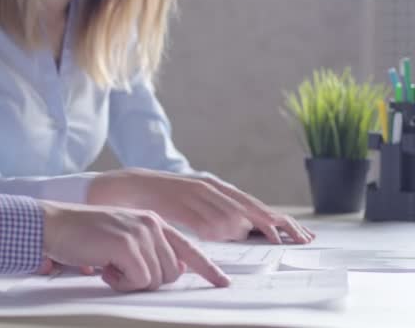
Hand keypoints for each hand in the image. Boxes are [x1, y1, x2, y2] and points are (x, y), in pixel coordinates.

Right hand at [40, 200, 230, 291]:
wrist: (56, 224)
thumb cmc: (85, 235)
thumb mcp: (123, 238)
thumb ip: (148, 250)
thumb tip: (171, 271)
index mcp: (153, 222)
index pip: (188, 248)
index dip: (207, 268)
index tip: (222, 283)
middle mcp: (152, 224)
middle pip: (172, 273)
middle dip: (147, 281)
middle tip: (120, 271)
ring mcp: (141, 232)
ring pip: (157, 279)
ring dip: (131, 282)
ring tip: (109, 265)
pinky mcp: (128, 244)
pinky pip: (140, 280)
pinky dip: (121, 282)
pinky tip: (104, 267)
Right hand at [87, 168, 314, 243]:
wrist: (124, 186)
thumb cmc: (159, 200)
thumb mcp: (190, 205)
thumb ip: (211, 215)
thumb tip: (234, 230)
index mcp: (212, 188)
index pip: (250, 204)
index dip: (276, 219)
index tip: (298, 233)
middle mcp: (206, 187)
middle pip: (247, 206)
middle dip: (275, 223)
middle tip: (298, 237)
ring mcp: (191, 192)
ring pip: (227, 210)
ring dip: (247, 227)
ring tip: (266, 235)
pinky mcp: (176, 199)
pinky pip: (200, 215)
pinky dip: (215, 225)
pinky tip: (225, 233)